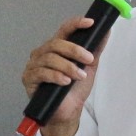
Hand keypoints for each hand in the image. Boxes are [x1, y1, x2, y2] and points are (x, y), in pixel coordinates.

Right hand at [20, 16, 102, 135]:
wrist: (68, 112)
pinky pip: (41, 73)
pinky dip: (55, 76)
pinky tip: (65, 82)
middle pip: (56, 43)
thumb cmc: (75, 89)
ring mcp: (34, 65)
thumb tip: (106, 31)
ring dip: (68, 66)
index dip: (76, 24)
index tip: (90, 23)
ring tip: (79, 76)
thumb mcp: (89, 67)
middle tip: (88, 60)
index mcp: (56, 47)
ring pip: (49, 58)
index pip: (64, 30)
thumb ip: (95, 49)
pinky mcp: (28, 79)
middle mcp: (43, 53)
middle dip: (74, 50)